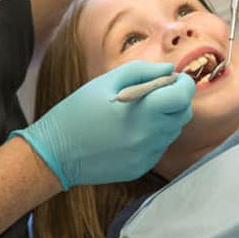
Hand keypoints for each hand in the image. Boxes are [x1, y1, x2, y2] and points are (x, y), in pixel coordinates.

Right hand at [10, 61, 194, 188]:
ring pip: (172, 131)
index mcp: (143, 111)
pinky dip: (153, 136)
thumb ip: (143, 71)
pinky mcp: (141, 167)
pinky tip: (130, 131)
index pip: (183, 95)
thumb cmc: (77, 111)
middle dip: (177, 99)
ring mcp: (146, 155)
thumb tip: (169, 70)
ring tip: (139, 112)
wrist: (55, 153)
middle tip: (157, 93)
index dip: (184, 84)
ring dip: (165, 118)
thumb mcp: (106, 81)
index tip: (174, 79)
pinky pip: (159, 147)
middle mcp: (149, 136)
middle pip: (183, 114)